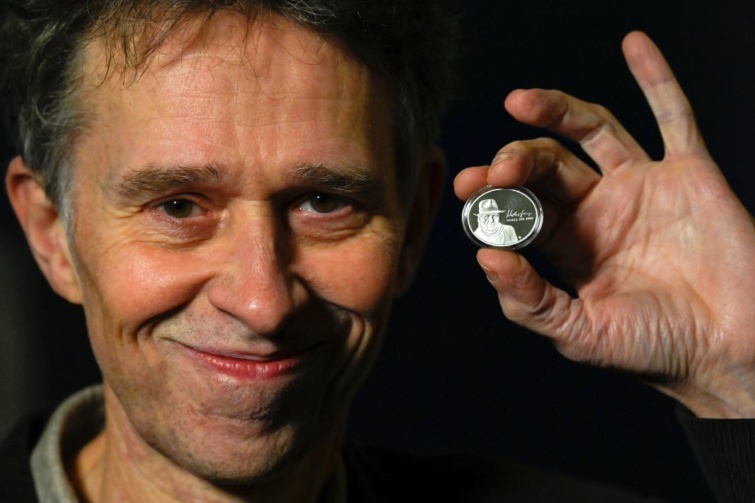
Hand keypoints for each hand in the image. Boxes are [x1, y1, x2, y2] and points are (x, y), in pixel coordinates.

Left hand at [454, 31, 754, 417]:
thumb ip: (528, 301)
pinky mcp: (688, 174)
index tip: (472, 192)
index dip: (495, 196)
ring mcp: (642, 186)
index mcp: (568, 244)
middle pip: (549, 164)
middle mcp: (600, 208)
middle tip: (494, 169)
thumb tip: (485, 259)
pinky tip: (634, 45)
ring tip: (518, 101)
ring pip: (593, 131)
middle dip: (517, 160)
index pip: (522, 206)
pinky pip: (674, 117)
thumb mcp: (579, 333)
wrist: (729, 351)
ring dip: (556, 112)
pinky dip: (657, 80)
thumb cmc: (655, 350)